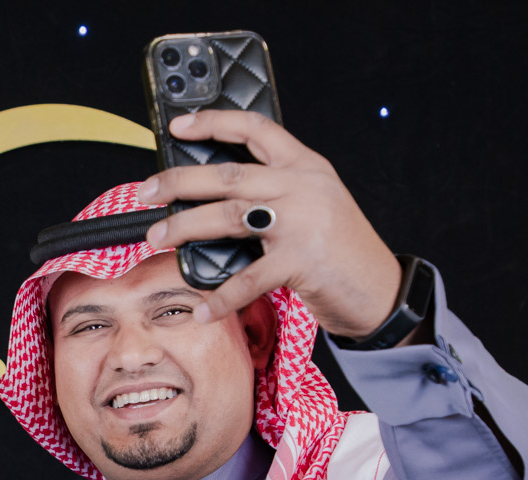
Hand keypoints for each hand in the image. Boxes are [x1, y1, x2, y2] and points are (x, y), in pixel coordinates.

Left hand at [141, 109, 405, 339]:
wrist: (381, 288)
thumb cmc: (340, 250)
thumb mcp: (314, 204)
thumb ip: (274, 192)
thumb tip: (214, 198)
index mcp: (305, 166)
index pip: (255, 129)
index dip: (214, 123)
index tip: (178, 126)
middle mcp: (302, 186)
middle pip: (227, 174)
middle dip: (179, 181)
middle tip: (146, 192)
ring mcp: (302, 221)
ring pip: (228, 215)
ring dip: (184, 226)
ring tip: (157, 237)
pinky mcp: (301, 260)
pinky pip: (247, 279)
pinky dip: (220, 296)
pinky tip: (201, 307)